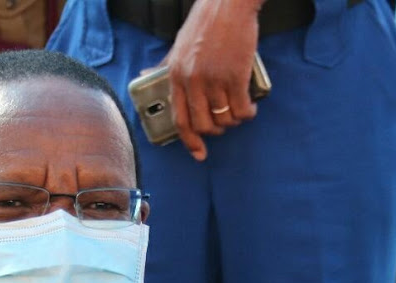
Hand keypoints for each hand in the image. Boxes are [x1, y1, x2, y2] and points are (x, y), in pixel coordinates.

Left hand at [157, 0, 262, 159]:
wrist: (228, 2)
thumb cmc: (205, 21)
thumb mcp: (177, 44)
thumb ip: (164, 65)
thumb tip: (145, 75)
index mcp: (176, 75)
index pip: (180, 120)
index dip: (190, 141)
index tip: (199, 153)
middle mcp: (193, 81)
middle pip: (204, 125)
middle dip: (216, 130)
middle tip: (224, 123)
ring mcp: (215, 79)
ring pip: (225, 119)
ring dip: (234, 121)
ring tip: (239, 112)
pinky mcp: (236, 76)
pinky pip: (242, 110)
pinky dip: (248, 114)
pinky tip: (250, 109)